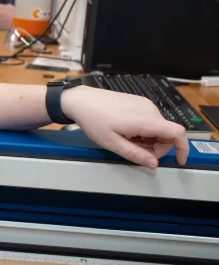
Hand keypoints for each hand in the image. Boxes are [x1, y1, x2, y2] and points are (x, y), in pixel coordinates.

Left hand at [62, 86, 189, 168]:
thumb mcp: (112, 143)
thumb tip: (153, 164)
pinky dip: (144, 130)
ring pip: (158, 127)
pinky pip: (150, 120)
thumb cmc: (93, 120)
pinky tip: (126, 131)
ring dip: (148, 139)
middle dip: (156, 147)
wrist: (81, 100)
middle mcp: (150, 109)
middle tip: (135, 151)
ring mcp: (145, 104)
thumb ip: (135, 154)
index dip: (183, 148)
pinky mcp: (140, 101)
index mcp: (145, 120)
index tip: (180, 160)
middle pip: (167, 133)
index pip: (177, 133)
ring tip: (126, 140)